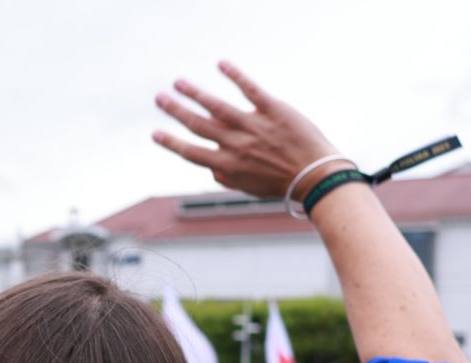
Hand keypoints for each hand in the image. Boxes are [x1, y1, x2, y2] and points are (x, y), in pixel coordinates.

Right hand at [152, 62, 343, 199]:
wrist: (315, 176)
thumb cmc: (282, 184)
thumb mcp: (249, 188)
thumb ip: (226, 178)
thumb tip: (211, 168)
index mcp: (227, 166)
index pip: (191, 152)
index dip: (171, 142)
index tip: (155, 133)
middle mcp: (235, 145)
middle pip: (198, 125)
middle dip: (175, 111)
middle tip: (159, 98)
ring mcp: (253, 126)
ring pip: (217, 106)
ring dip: (195, 93)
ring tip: (178, 82)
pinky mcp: (273, 110)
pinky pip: (250, 90)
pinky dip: (235, 76)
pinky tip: (221, 65)